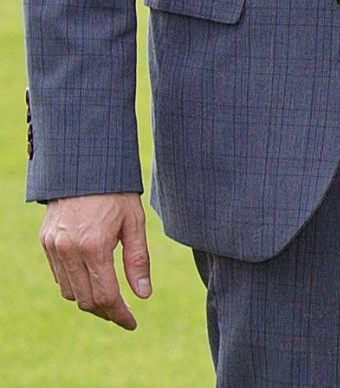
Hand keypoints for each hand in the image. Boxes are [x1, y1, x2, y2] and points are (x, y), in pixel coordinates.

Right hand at [40, 192, 150, 329]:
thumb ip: (138, 260)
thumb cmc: (116, 193)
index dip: (120, 315)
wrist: (83, 167)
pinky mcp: (46, 243)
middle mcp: (69, 251)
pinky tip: (92, 278)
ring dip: (90, 300)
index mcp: (94, 247)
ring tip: (111, 298)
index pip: (105, 296)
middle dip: (106, 311)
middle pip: (86, 300)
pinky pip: (59, 276)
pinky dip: (75, 284)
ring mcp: (54, 248)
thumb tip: (142, 295)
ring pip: (70, 292)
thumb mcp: (135, 223)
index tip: (132, 323)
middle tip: (124, 314)